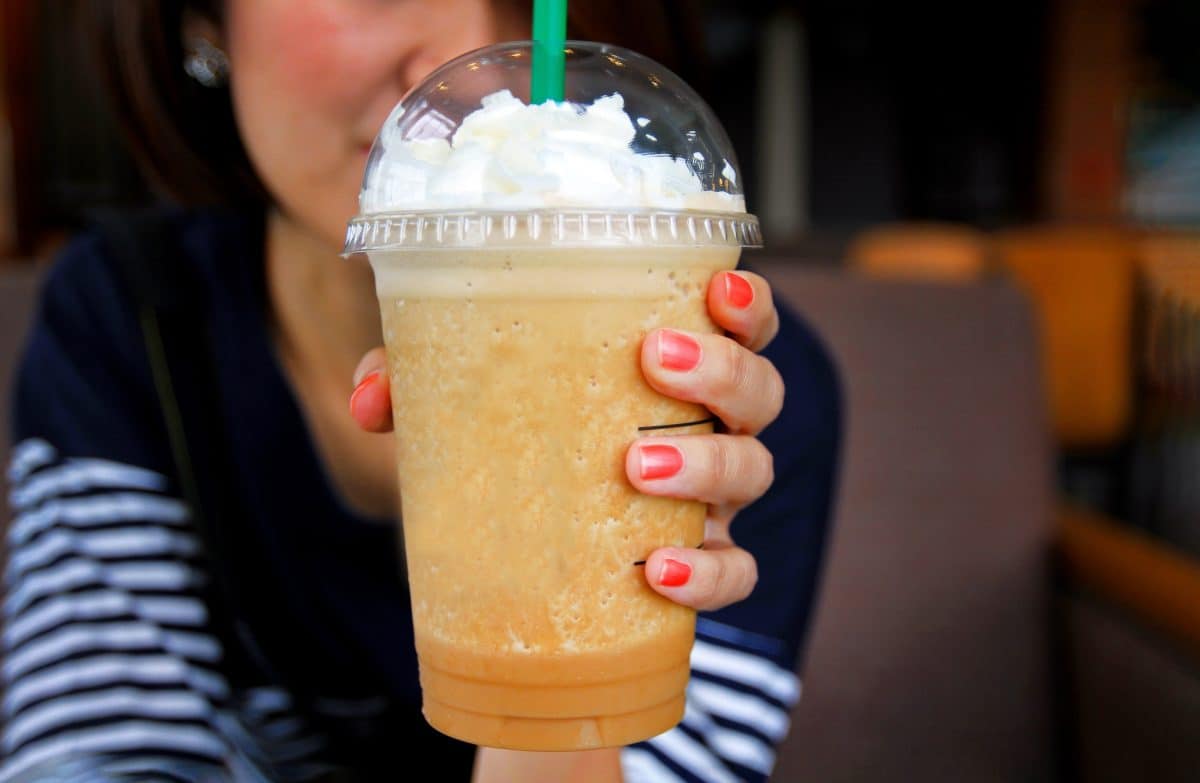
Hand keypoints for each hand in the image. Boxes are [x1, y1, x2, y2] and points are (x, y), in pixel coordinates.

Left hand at [349, 270, 782, 612]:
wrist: (530, 551)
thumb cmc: (521, 444)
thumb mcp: (471, 402)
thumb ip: (419, 380)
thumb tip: (372, 399)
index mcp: (675, 370)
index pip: (741, 321)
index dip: (745, 301)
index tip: (714, 287)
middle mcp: (711, 426)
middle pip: (760, 390)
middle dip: (720, 369)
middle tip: (653, 360)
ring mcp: (713, 498)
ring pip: (754, 471)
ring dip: (706, 461)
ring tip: (633, 462)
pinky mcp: (705, 563)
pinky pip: (737, 572)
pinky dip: (708, 574)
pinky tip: (655, 572)